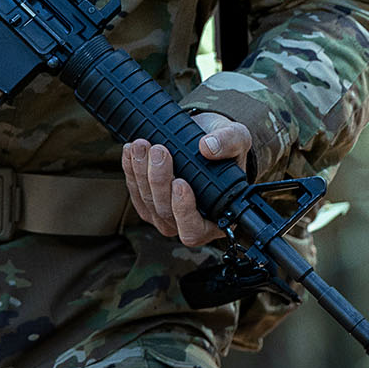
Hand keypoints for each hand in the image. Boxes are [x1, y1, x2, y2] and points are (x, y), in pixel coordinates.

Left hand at [121, 113, 252, 247]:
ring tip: (142, 145)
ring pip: (147, 202)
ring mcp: (165, 214)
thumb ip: (230, 142)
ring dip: (141, 173)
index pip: (195, 229)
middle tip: (160, 151)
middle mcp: (189, 222)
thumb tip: (208, 148)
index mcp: (216, 218)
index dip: (184, 211)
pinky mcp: (148, 202)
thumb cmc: (226, 148)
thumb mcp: (238, 138)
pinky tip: (131, 151)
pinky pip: (134, 192)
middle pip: (165, 213)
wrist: (205, 139)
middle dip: (159, 181)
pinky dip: (130, 170)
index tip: (181, 182)